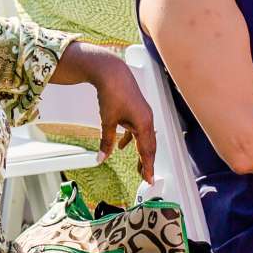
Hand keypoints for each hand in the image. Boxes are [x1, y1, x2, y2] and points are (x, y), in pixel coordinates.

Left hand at [77, 46, 156, 169]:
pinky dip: (132, 139)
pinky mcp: (138, 110)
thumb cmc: (113, 92)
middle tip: (145, 177)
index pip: (147, 151)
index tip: (149, 180)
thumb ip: (106, 141)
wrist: (111, 72)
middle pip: (150, 146)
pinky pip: (138, 129)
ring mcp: (143, 114)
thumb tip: (102, 157)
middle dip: (147, 162)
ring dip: (141, 152)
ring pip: (144, 138)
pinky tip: (123, 146)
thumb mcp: (107, 121)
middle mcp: (147, 119)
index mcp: (143, 124)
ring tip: (138, 166)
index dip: (148, 167)